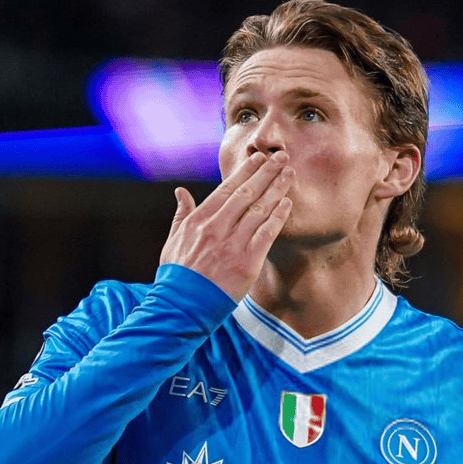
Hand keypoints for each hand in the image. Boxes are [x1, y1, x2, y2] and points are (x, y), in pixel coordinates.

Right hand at [159, 152, 293, 300]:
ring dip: (276, 189)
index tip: (259, 158)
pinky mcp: (247, 262)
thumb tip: (181, 192)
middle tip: (282, 157)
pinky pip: (267, 234)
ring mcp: (233, 244)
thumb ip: (181, 214)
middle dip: (266, 173)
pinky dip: (278, 217)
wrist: (183, 306)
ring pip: (259, 210)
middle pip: (247, 194)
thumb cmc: (177, 275)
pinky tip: (287, 204)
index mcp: (199, 220)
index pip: (226, 189)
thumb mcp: (173, 241)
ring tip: (289, 174)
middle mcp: (217, 228)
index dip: (246, 172)